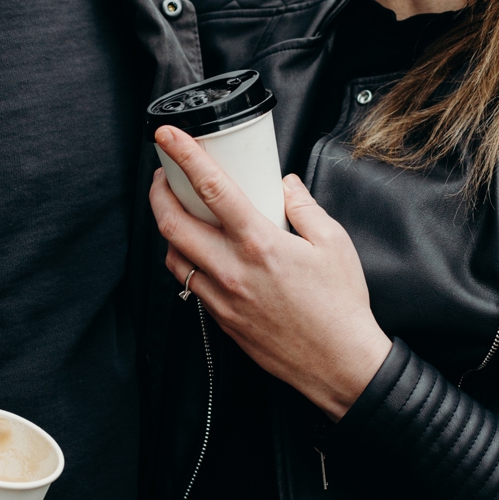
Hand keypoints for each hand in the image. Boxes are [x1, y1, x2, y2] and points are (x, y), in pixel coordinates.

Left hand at [151, 126, 391, 416]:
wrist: (339, 363)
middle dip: (158, 192)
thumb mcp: (333, 243)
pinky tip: (198, 252)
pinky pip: (189, 283)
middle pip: (172, 223)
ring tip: (179, 213)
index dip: (184, 156)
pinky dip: (185, 261)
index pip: (212, 188)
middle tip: (163, 176)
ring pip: (173, 255)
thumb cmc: (340, 306)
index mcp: (260, 243)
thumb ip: (304, 206)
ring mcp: (222, 297)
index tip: (167, 136)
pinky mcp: (220, 318)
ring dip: (168, 229)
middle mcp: (233, 269)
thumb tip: (285, 184)